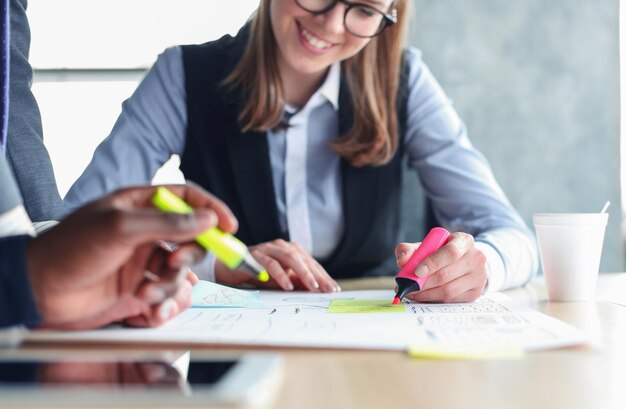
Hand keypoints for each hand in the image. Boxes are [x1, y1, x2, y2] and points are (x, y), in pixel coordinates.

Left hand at [26, 184, 237, 328]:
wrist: (39, 289)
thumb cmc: (70, 248)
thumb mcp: (121, 228)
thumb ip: (168, 224)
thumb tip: (208, 220)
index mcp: (140, 205)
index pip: (187, 199)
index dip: (211, 210)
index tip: (229, 226)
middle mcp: (146, 231)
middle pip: (191, 238)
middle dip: (190, 254)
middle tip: (175, 264)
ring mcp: (143, 261)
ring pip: (181, 272)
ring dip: (169, 286)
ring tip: (145, 294)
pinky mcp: (139, 288)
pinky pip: (168, 295)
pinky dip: (164, 305)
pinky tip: (148, 311)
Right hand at [215, 239, 340, 292]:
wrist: (230, 268)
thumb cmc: (258, 274)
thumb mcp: (281, 281)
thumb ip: (296, 282)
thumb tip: (314, 290)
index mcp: (290, 251)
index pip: (310, 263)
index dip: (323, 275)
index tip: (333, 289)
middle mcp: (281, 246)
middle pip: (303, 259)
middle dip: (317, 275)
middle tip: (327, 289)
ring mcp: (268, 248)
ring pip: (289, 258)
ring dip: (302, 272)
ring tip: (312, 286)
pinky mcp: (255, 255)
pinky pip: (270, 264)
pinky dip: (280, 275)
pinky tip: (287, 286)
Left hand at [395, 232, 487, 302]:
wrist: (464, 261)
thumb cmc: (442, 252)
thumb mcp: (426, 245)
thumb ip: (409, 249)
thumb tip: (402, 261)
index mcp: (464, 241)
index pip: (450, 252)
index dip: (432, 263)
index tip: (416, 271)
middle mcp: (475, 258)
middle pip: (446, 275)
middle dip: (423, 283)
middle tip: (407, 287)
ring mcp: (478, 277)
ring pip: (448, 290)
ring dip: (426, 294)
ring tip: (412, 293)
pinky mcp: (475, 292)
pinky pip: (451, 300)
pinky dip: (434, 300)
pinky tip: (424, 296)